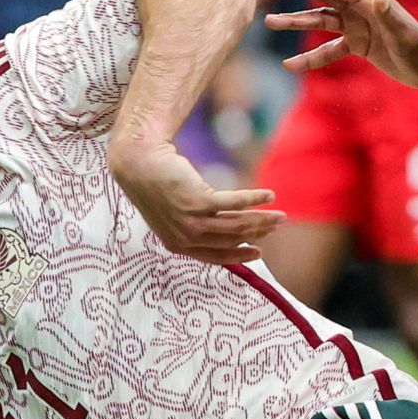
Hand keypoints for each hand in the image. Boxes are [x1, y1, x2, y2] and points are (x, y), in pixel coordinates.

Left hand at [110, 141, 283, 264]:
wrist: (138, 161)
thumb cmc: (156, 183)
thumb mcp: (173, 212)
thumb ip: (195, 225)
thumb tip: (226, 229)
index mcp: (177, 245)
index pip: (216, 257)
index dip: (240, 256)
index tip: (259, 252)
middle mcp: (185, 237)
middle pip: (231, 239)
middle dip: (258, 233)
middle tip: (276, 226)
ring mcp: (191, 220)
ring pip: (236, 225)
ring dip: (262, 220)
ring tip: (280, 215)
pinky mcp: (198, 201)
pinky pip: (235, 203)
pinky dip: (254, 200)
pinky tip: (269, 195)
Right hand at [264, 0, 417, 88]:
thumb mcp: (402, 32)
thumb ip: (389, 13)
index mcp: (366, 1)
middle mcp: (358, 10)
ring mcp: (356, 27)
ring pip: (319, 21)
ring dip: (296, 21)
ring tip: (270, 21)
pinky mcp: (357, 45)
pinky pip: (328, 50)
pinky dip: (311, 58)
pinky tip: (291, 65)